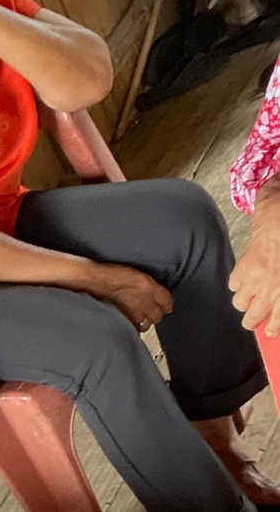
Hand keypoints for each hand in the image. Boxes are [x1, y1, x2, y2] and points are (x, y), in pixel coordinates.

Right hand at [82, 262, 172, 332]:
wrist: (91, 281)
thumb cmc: (110, 274)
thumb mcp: (136, 274)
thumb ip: (149, 284)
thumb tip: (159, 295)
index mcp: (149, 287)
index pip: (168, 302)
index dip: (166, 303)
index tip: (164, 304)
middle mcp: (144, 302)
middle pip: (159, 316)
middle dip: (156, 313)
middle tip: (151, 310)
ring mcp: (133, 314)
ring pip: (147, 325)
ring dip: (144, 321)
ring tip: (139, 317)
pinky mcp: (123, 321)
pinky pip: (133, 329)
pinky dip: (132, 326)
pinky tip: (128, 321)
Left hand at [229, 185, 279, 334]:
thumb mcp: (272, 200)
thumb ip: (268, 195)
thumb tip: (273, 181)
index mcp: (250, 261)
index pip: (236, 282)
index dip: (242, 283)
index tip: (245, 283)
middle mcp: (258, 282)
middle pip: (243, 304)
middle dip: (247, 307)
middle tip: (250, 310)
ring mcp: (275, 294)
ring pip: (258, 317)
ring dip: (259, 321)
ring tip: (262, 326)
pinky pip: (279, 320)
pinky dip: (277, 326)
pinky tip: (275, 331)